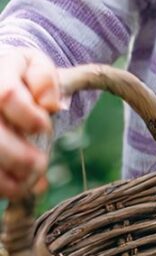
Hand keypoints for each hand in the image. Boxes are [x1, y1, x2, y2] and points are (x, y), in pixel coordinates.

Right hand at [0, 48, 59, 198]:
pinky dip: (0, 185)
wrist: (1, 79)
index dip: (28, 116)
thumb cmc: (21, 76)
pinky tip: (15, 190)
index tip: (45, 128)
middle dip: (17, 156)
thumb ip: (45, 79)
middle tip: (39, 165)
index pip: (6, 95)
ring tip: (28, 184)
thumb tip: (50, 105)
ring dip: (4, 177)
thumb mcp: (36, 66)